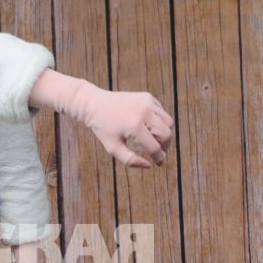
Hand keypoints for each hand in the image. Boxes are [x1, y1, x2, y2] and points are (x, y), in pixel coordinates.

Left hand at [30, 71, 173, 168]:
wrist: (94, 104)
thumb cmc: (102, 128)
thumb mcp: (113, 148)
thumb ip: (130, 160)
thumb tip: (149, 165)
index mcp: (135, 126)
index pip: (155, 147)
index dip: (159, 158)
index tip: (159, 163)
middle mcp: (144, 112)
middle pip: (167, 134)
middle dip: (165, 146)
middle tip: (159, 152)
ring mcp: (147, 102)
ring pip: (168, 121)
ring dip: (165, 133)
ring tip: (156, 141)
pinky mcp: (147, 96)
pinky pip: (161, 112)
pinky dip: (160, 121)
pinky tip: (150, 127)